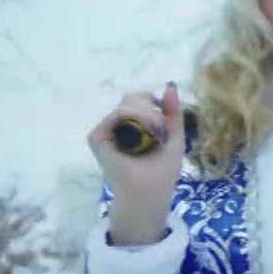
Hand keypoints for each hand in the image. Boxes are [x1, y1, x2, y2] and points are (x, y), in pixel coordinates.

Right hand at [86, 83, 187, 244]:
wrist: (150, 188)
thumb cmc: (163, 168)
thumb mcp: (175, 136)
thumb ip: (173, 112)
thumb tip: (171, 84)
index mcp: (134, 125)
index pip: (141, 100)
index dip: (155, 104)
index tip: (166, 120)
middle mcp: (118, 125)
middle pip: (133, 97)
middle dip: (151, 108)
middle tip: (160, 128)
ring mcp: (107, 130)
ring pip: (127, 102)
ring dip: (148, 113)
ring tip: (156, 131)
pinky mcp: (97, 136)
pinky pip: (118, 113)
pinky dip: (136, 116)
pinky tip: (147, 129)